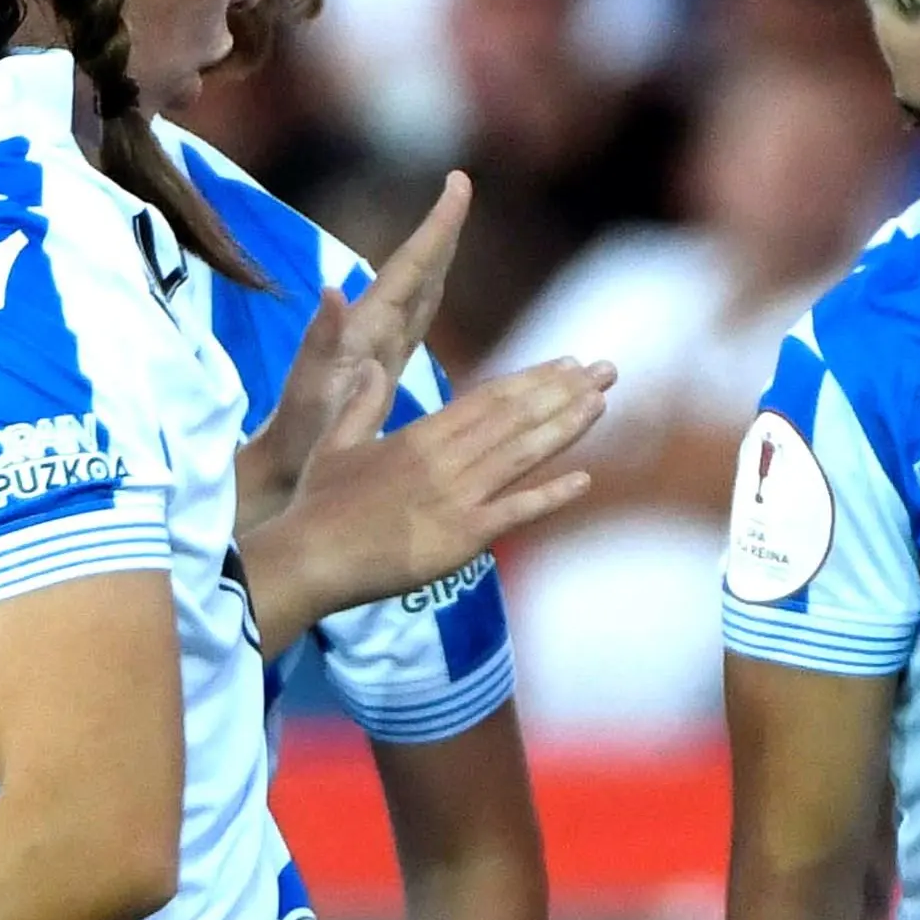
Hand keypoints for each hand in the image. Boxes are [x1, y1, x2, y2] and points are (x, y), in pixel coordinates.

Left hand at [238, 176, 469, 526]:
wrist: (283, 463)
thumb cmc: (298, 431)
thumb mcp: (310, 385)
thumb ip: (322, 337)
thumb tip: (332, 289)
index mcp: (365, 327)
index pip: (409, 267)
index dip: (437, 228)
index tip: (457, 184)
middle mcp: (372, 329)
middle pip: (416, 270)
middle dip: (440, 231)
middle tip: (460, 187)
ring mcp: (377, 347)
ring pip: (418, 291)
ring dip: (437, 258)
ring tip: (454, 226)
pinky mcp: (379, 368)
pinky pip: (415, 322)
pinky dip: (431, 297)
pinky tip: (434, 292)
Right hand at [255, 359, 610, 633]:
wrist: (312, 556)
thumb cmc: (319, 503)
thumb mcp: (337, 442)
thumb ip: (363, 404)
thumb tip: (371, 367)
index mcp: (422, 435)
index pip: (488, 398)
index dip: (532, 380)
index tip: (566, 363)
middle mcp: (447, 459)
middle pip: (516, 417)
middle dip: (564, 392)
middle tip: (607, 371)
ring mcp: (459, 497)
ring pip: (522, 455)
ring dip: (566, 428)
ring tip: (602, 403)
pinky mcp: (463, 537)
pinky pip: (515, 512)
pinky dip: (550, 496)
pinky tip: (584, 480)